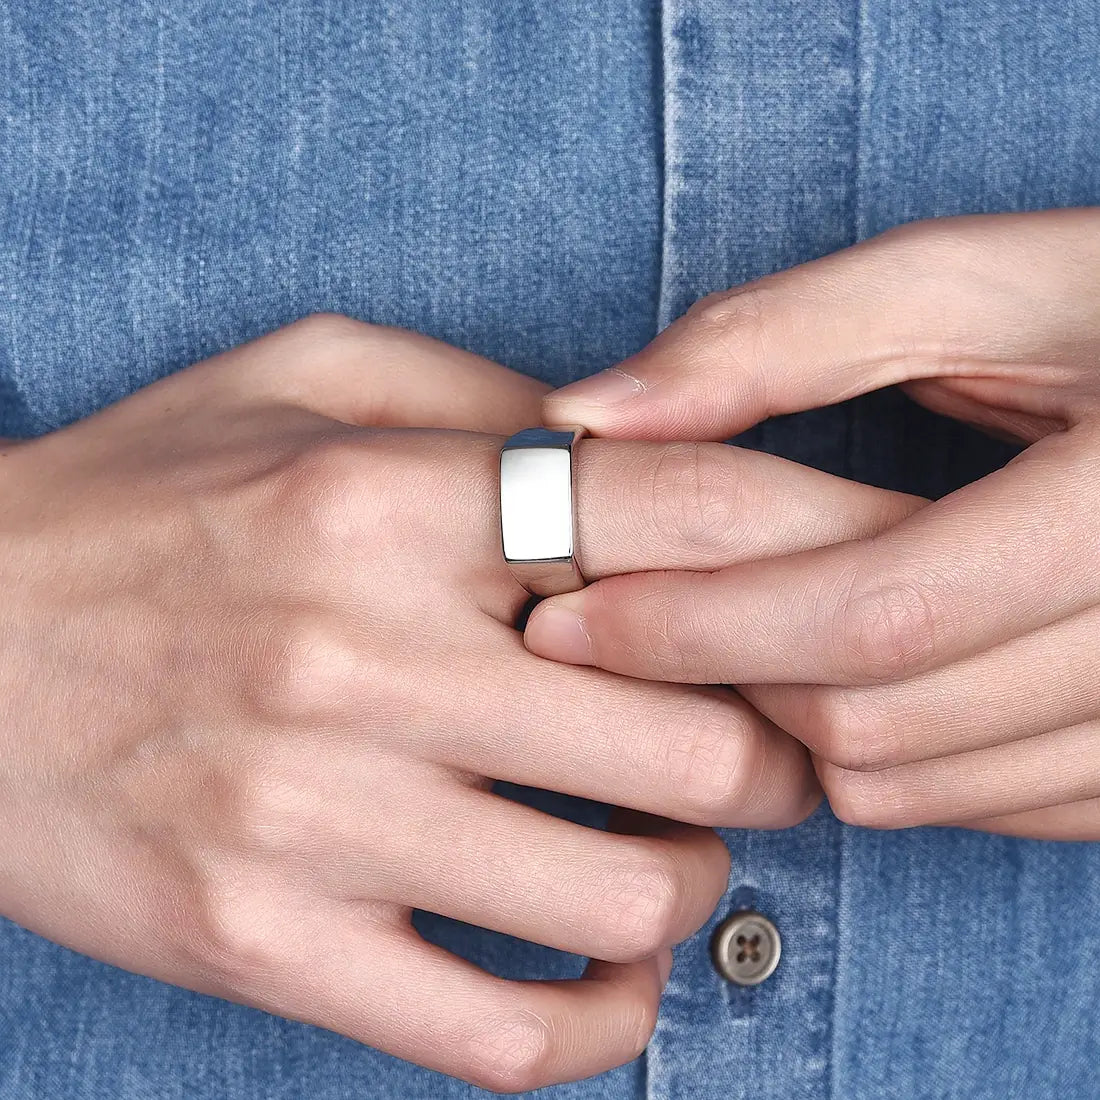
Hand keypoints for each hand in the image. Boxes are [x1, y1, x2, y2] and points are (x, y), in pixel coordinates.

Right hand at [0, 314, 857, 1090]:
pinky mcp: (260, 941)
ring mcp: (312, 815)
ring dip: (692, 883)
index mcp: (390, 497)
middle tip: (757, 748)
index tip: (843, 609)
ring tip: (665, 851)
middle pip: (696, 737)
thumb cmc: (143, 501)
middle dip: (771, 753)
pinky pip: (498, 1033)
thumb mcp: (300, 381)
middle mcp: (364, 653)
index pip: (680, 520)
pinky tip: (604, 977)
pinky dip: (599, 1025)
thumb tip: (627, 453)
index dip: (810, 558)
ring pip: (622, 898)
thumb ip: (475, 397)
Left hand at [528, 208, 1099, 841]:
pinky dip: (891, 760)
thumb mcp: (970, 284)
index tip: (574, 616)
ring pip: (920, 789)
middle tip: (639, 619)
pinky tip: (850, 676)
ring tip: (742, 633)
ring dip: (795, 724)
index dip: (697, 626)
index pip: (872, 615)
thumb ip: (771, 340)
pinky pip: (991, 809)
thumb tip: (586, 416)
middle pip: (878, 722)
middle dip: (727, 679)